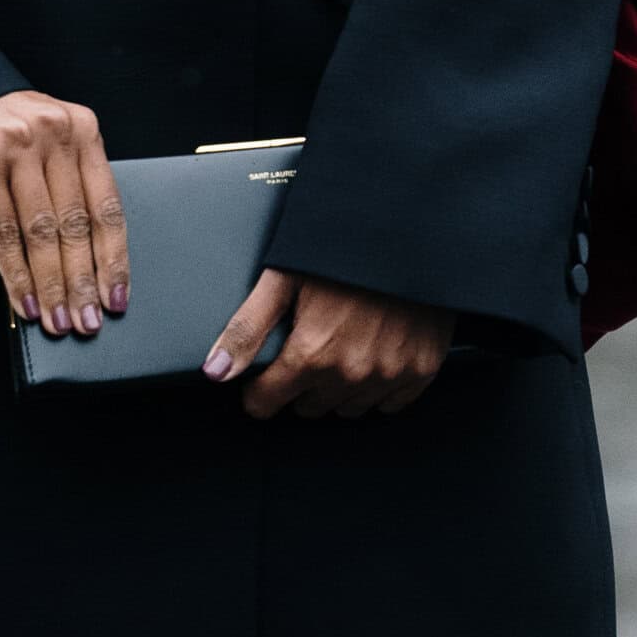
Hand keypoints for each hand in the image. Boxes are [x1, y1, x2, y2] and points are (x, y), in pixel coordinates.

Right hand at [0, 91, 127, 338]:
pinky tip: (24, 300)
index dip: (114, 258)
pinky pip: (3, 232)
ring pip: (41, 233)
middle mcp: (53, 134)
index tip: (117, 297)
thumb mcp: (51, 137)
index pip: (107, 205)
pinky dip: (15, 274)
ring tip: (58, 321)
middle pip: (76, 224)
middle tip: (87, 322)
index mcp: (82, 129)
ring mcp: (15, 148)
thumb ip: (73, 180)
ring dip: (51, 285)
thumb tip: (91, 258)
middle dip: (83, 282)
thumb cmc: (6, 124)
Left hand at [201, 268, 455, 418]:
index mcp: (312, 353)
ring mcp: (388, 375)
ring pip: (347, 407)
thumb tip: (215, 372)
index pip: (267, 403)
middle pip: (308, 406)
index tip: (263, 376)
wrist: (408, 229)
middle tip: (309, 341)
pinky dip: (378, 385)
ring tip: (342, 341)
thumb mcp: (283, 276)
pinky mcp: (421, 371)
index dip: (259, 389)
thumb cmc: (339, 246)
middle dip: (300, 383)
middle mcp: (350, 373)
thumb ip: (247, 328)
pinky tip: (374, 350)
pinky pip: (389, 402)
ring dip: (338, 386)